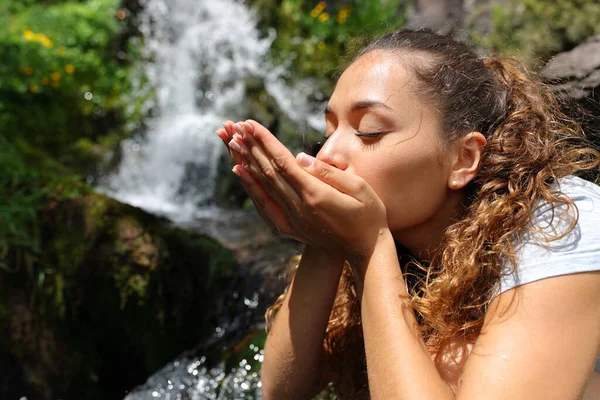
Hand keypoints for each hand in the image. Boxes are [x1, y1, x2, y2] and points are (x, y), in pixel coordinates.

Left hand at [222, 120, 388, 259]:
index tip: (250, 123)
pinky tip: (240, 172)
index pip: (283, 163)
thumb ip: (328, 172)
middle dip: (251, 147)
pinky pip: (264, 205)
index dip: (265, 141)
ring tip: (232, 143)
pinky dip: (250, 187)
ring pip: (263, 187)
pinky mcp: (290, 227)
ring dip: (246, 163)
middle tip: (235, 127)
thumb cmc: (368, 215)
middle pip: (268, 173)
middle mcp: (298, 208)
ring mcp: (292, 220)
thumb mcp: (359, 188)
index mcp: (315, 195)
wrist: (366, 250)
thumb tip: (299, 157)